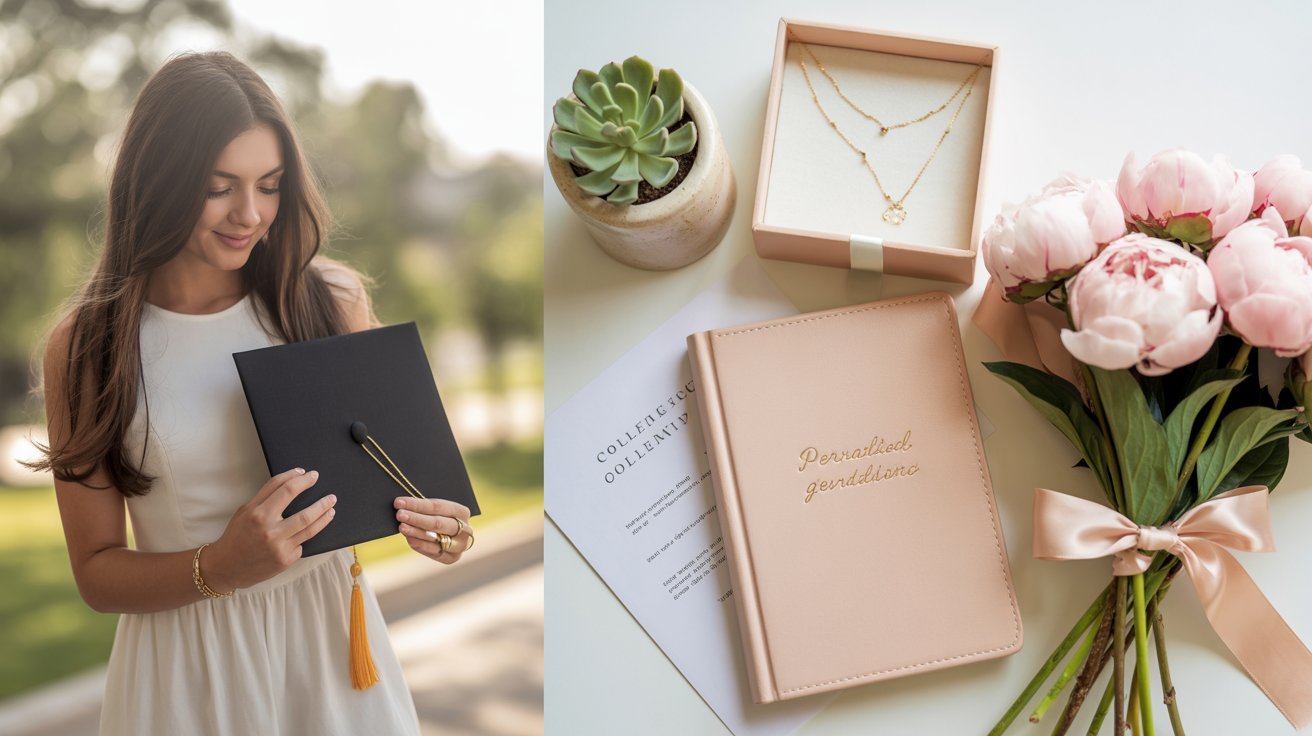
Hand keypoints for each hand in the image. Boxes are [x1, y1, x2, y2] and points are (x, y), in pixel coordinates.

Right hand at [204, 468, 336, 590]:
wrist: (226, 566)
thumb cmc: (236, 534)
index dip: (301, 480)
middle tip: (331, 495)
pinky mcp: (285, 560)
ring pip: (310, 529)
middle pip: (305, 513)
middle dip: (322, 502)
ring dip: (324, 517)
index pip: (286, 491)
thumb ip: (266, 494)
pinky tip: (312, 529)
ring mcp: (279, 548)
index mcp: (258, 515)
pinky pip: (302, 544)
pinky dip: (307, 535)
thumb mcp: (246, 510)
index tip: (311, 475)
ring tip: (332, 508)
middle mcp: (270, 532)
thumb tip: (292, 477)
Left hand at [394, 496, 472, 563]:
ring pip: (435, 537)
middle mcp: (464, 529)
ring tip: (401, 527)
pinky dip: (421, 545)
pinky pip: (435, 552)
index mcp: (462, 512)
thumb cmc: (439, 518)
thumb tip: (403, 503)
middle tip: (400, 514)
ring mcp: (460, 545)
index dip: (417, 504)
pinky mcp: (452, 558)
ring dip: (416, 532)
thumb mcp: (437, 510)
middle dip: (416, 518)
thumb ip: (424, 507)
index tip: (399, 502)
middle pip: (437, 522)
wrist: (451, 534)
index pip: (436, 506)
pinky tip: (409, 539)